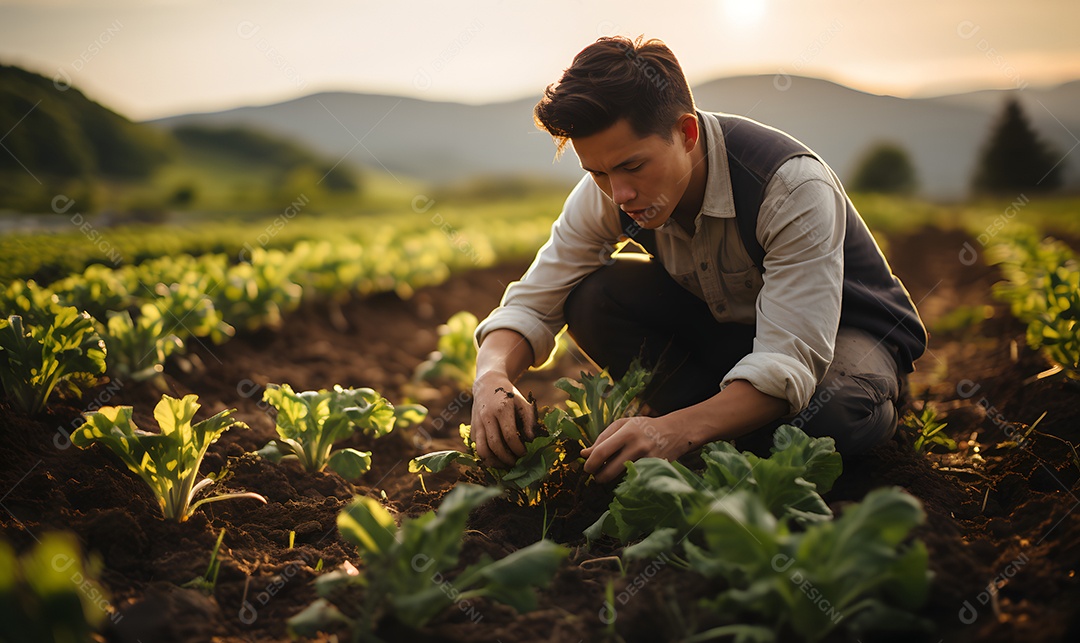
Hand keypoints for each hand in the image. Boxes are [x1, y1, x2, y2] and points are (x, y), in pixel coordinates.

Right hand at [471, 372, 536, 466]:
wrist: (487, 383)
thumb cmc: (508, 394)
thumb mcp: (522, 402)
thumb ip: (529, 420)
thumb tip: (531, 440)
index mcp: (502, 409)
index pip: (509, 435)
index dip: (518, 449)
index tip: (524, 453)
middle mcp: (487, 416)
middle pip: (494, 445)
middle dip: (506, 459)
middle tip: (516, 463)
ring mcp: (477, 422)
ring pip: (481, 450)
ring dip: (493, 462)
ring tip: (505, 465)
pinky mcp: (472, 428)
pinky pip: (477, 447)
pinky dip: (486, 456)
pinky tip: (497, 457)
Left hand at [580, 414, 697, 482]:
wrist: (674, 432)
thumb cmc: (643, 427)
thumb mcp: (622, 425)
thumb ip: (602, 438)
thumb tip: (583, 454)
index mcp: (627, 433)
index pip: (601, 452)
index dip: (590, 464)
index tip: (587, 468)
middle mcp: (638, 447)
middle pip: (609, 472)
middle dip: (598, 477)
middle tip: (596, 475)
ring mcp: (648, 461)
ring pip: (621, 479)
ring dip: (611, 480)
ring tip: (610, 472)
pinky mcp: (655, 472)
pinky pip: (634, 481)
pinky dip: (626, 481)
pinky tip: (625, 475)